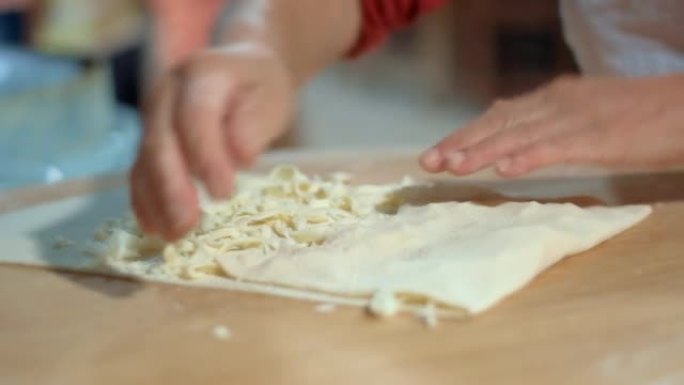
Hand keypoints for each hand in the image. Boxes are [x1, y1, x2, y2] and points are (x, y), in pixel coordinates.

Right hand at [130, 44, 294, 239]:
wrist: (243, 73)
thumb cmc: (261, 90)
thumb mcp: (272, 100)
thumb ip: (255, 125)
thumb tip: (239, 155)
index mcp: (202, 73)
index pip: (196, 115)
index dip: (206, 155)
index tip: (224, 192)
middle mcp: (168, 91)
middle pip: (161, 140)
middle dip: (172, 187)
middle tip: (186, 225)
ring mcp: (153, 115)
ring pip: (144, 160)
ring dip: (156, 201)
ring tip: (172, 236)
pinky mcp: (148, 138)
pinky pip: (140, 171)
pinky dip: (145, 201)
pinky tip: (155, 227)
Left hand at [420, 75, 683, 176]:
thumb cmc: (637, 117)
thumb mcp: (583, 115)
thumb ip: (548, 127)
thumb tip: (512, 146)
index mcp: (552, 99)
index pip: (498, 118)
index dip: (464, 135)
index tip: (437, 153)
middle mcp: (556, 103)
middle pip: (499, 124)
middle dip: (461, 143)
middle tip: (429, 163)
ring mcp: (576, 118)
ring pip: (519, 135)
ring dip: (484, 152)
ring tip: (454, 167)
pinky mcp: (598, 136)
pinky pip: (556, 147)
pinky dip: (528, 157)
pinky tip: (505, 170)